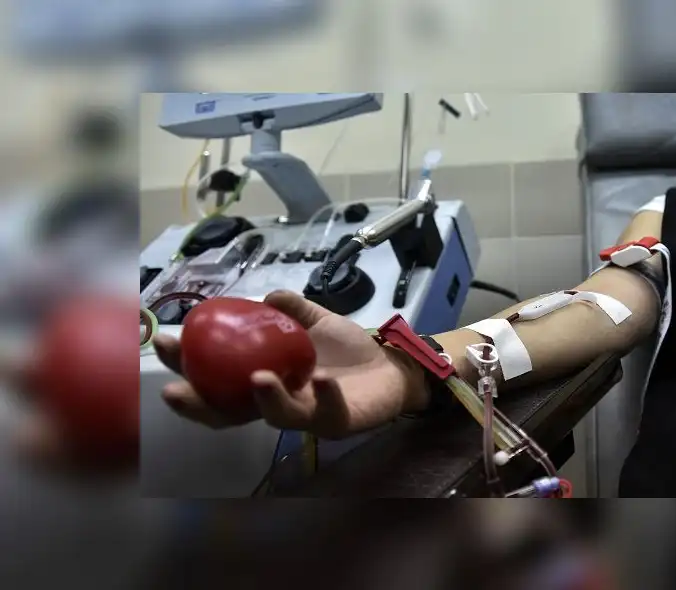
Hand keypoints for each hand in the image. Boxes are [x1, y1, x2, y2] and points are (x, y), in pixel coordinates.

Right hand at [155, 290, 429, 437]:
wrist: (395, 366)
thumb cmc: (350, 351)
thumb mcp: (316, 322)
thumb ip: (292, 310)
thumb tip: (265, 295)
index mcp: (265, 381)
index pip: (217, 381)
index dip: (188, 368)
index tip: (164, 343)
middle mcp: (279, 404)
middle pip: (230, 413)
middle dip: (200, 404)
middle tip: (176, 390)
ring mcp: (309, 416)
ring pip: (278, 418)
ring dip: (265, 399)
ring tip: (258, 378)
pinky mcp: (341, 422)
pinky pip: (329, 412)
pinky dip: (324, 395)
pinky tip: (321, 379)